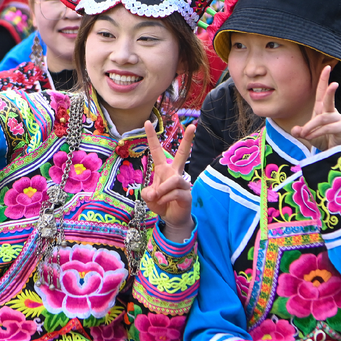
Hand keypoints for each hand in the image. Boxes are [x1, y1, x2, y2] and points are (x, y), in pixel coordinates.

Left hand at [141, 123, 195, 242]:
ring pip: (174, 180)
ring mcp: (183, 183)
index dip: (151, 137)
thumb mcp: (148, 198)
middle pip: (183, 154)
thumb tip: (155, 192)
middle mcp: (174, 173)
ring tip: (158, 198)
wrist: (172, 218)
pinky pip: (175, 192)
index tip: (147, 122)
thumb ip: (147, 193)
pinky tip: (163, 203)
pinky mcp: (187, 194)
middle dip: (188, 140)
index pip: (157, 150)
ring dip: (162, 190)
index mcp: (163, 169)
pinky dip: (165, 198)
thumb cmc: (161, 203)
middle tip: (193, 125)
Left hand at [291, 66, 340, 150]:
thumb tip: (295, 130)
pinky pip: (328, 128)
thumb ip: (300, 131)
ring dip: (311, 126)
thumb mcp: (307, 134)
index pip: (322, 92)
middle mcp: (331, 111)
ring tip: (304, 134)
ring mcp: (338, 119)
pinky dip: (317, 132)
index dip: (324, 80)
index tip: (327, 67)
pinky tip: (311, 137)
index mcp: (322, 108)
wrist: (332, 151)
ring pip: (323, 118)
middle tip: (334, 83)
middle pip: (329, 99)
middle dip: (330, 90)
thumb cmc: (321, 139)